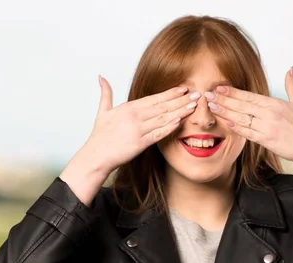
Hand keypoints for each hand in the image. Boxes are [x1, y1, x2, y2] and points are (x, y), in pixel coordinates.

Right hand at [85, 75, 200, 173]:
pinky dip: (169, 128)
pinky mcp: (140, 143)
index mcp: (128, 107)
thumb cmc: (100, 136)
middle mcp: (134, 116)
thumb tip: (101, 77)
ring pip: (163, 118)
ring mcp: (137, 130)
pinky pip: (158, 134)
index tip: (183, 89)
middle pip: (162, 106)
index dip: (170, 93)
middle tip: (197, 94)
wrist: (95, 156)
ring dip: (180, 112)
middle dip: (181, 100)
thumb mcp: (102, 111)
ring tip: (194, 107)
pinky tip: (180, 122)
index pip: (154, 98)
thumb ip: (105, 93)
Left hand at [205, 67, 292, 165]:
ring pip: (242, 118)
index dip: (233, 92)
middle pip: (242, 105)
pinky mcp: (266, 140)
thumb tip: (290, 69)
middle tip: (208, 95)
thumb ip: (292, 86)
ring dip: (225, 112)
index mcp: (275, 103)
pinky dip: (236, 128)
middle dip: (223, 100)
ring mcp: (267, 127)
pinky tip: (225, 123)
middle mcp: (270, 113)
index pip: (249, 96)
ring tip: (212, 107)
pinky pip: (248, 133)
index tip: (219, 88)